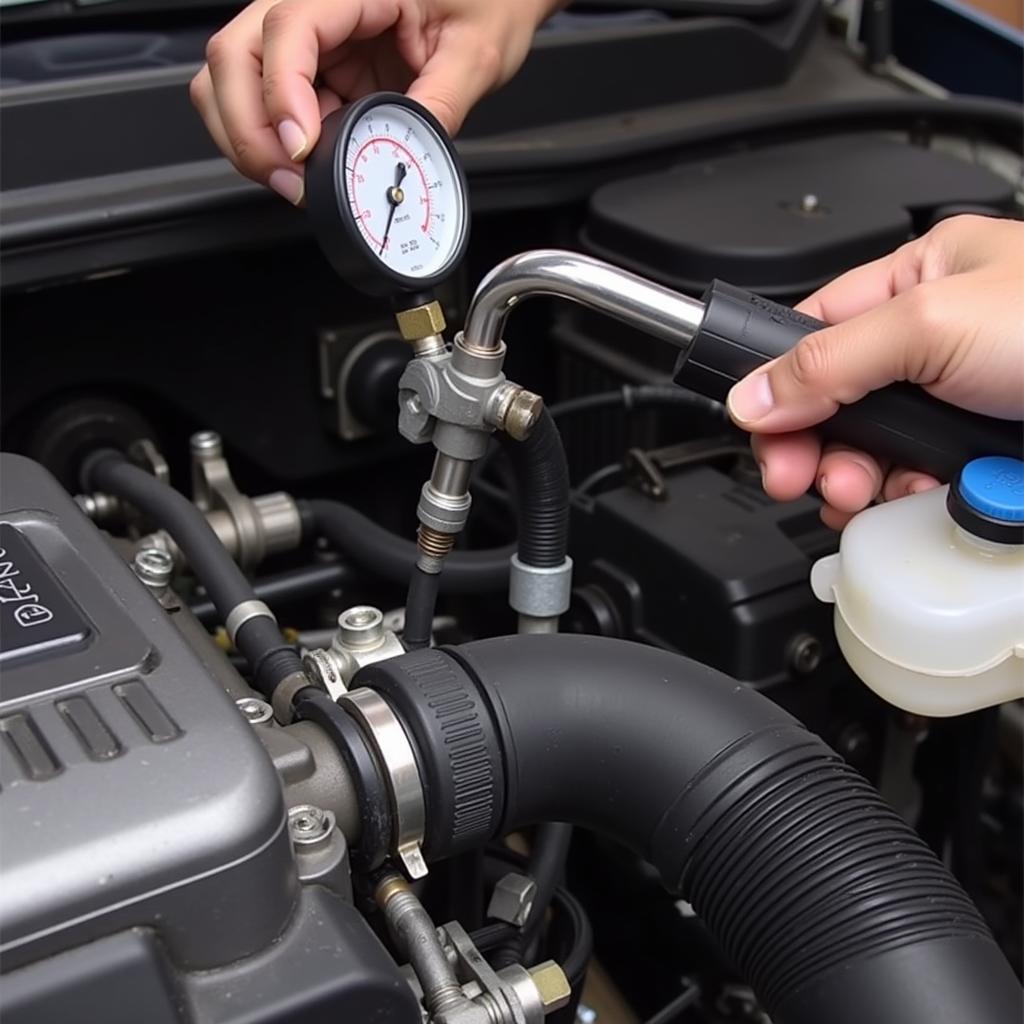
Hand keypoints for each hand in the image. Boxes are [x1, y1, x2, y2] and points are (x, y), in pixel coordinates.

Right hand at [191, 0, 556, 205]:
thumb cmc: (486, 4)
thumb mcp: (476, 56)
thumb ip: (439, 105)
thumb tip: (398, 156)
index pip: (286, 30)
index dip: (283, 94)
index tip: (302, 148)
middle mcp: (316, 3)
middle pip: (235, 55)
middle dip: (248, 127)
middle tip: (291, 180)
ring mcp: (307, 38)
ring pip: (233, 80)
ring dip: (250, 138)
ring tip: (296, 180)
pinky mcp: (312, 68)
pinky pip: (265, 102)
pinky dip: (272, 142)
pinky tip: (309, 164)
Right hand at [725, 214, 1023, 528]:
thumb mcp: (934, 322)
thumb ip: (829, 359)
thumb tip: (753, 394)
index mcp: (919, 279)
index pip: (814, 331)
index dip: (777, 383)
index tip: (761, 430)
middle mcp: (935, 341)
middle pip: (835, 402)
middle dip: (815, 447)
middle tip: (801, 477)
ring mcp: (960, 404)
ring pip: (875, 453)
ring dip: (860, 482)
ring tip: (865, 493)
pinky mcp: (983, 456)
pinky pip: (920, 485)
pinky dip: (909, 501)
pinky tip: (918, 498)